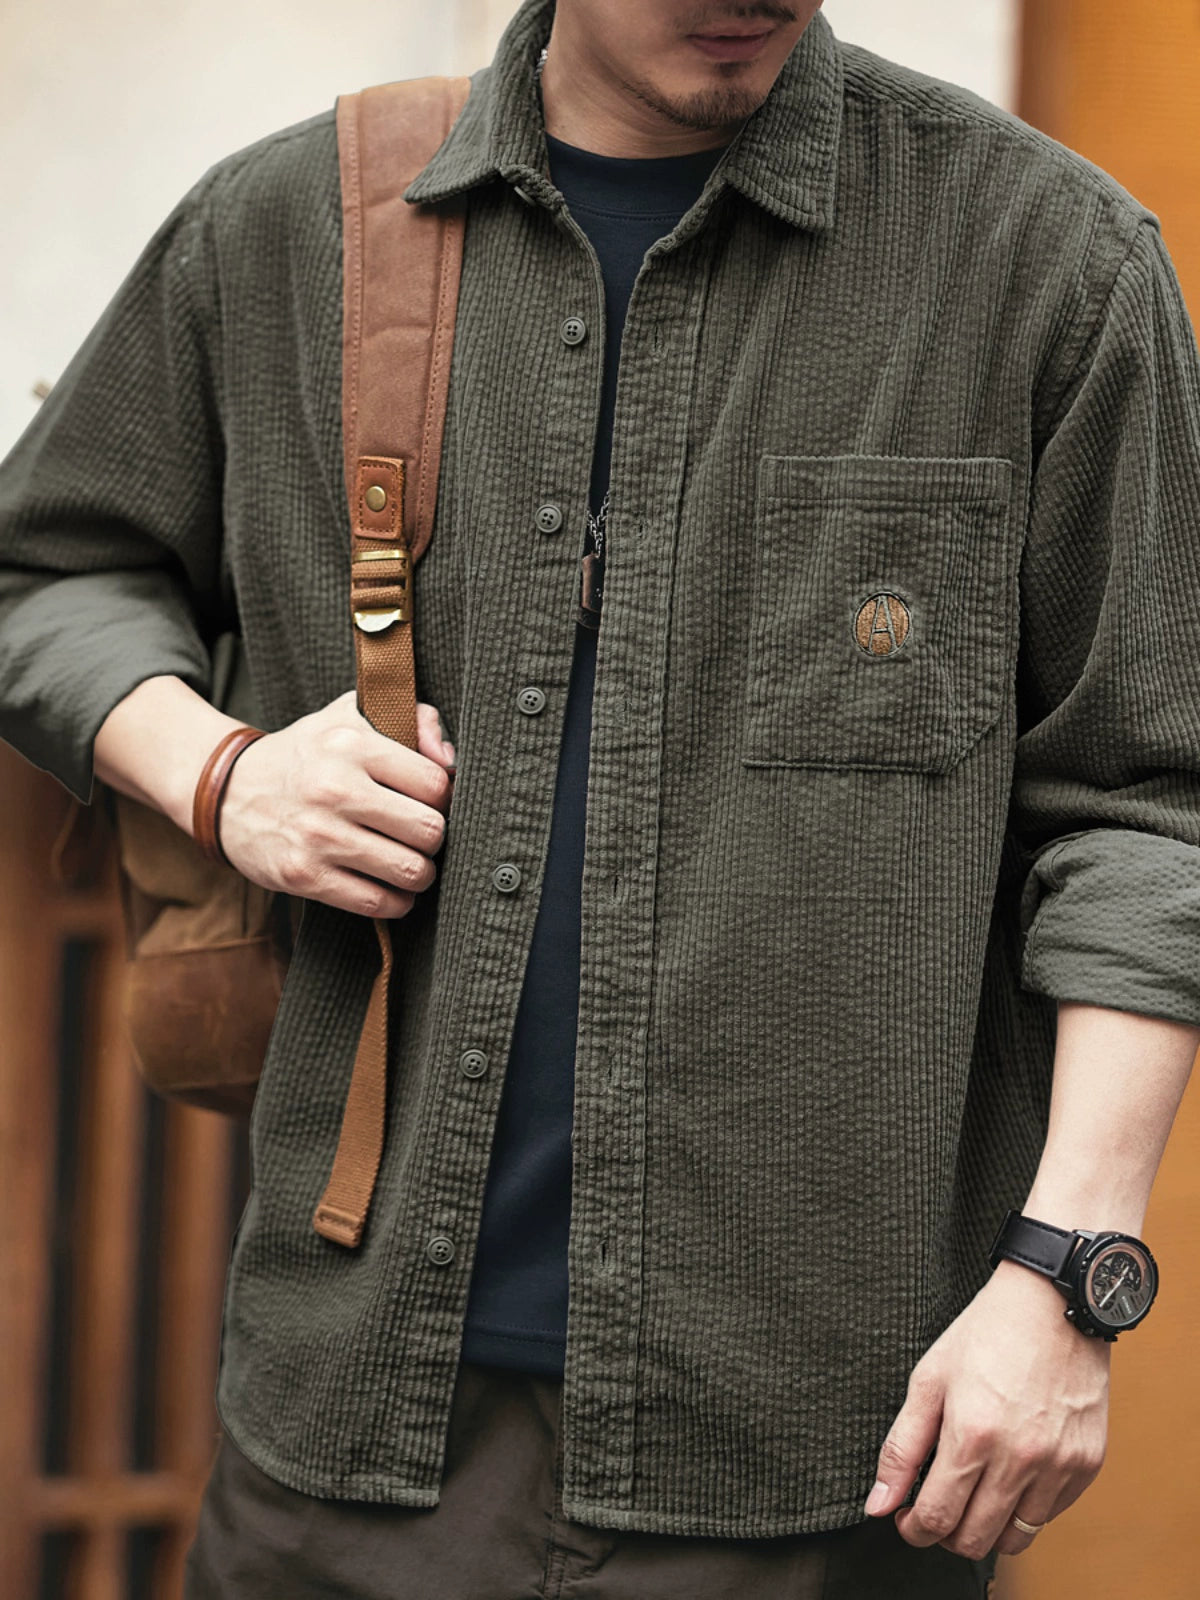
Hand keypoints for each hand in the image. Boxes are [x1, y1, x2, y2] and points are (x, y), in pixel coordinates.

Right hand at [215, 690, 455, 918]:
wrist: (228, 790)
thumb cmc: (306, 754)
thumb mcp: (350, 716)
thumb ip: (412, 718)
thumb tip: (448, 758)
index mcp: (352, 745)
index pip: (435, 783)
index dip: (443, 798)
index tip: (432, 804)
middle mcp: (335, 789)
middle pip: (429, 830)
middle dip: (435, 839)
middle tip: (423, 838)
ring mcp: (319, 836)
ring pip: (409, 870)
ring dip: (420, 874)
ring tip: (410, 864)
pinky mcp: (304, 875)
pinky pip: (376, 902)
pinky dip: (395, 902)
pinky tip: (391, 889)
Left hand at [865, 1260, 1109, 1560]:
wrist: (1053, 1303)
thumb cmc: (986, 1334)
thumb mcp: (929, 1379)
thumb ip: (901, 1448)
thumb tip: (878, 1505)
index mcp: (972, 1435)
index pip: (937, 1518)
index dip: (914, 1529)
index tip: (906, 1518)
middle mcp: (1020, 1458)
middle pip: (975, 1540)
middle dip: (945, 1533)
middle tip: (936, 1506)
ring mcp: (1059, 1464)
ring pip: (1015, 1538)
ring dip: (987, 1527)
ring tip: (973, 1494)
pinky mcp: (1087, 1464)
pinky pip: (1050, 1514)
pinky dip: (1025, 1507)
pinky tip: (1010, 1475)